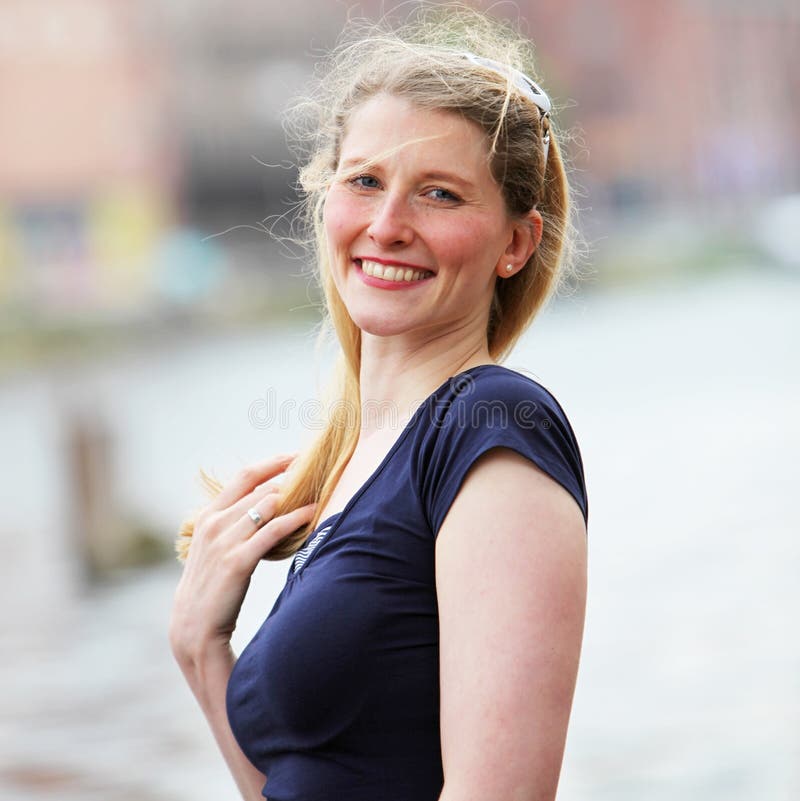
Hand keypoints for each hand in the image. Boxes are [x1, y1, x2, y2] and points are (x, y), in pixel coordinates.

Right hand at [169, 454, 315, 663]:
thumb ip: (233, 525)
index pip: (244, 476)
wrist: (194, 626)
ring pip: (267, 505)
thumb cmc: (211, 586)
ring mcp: (224, 542)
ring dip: (296, 497)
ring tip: (318, 491)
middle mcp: (214, 523)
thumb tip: (267, 505)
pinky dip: (295, 518)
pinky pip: (273, 531)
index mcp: (208, 516)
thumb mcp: (215, 548)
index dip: (273, 463)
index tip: (296, 456)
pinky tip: (312, 513)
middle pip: (260, 488)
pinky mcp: (237, 561)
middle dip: (291, 479)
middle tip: (317, 473)